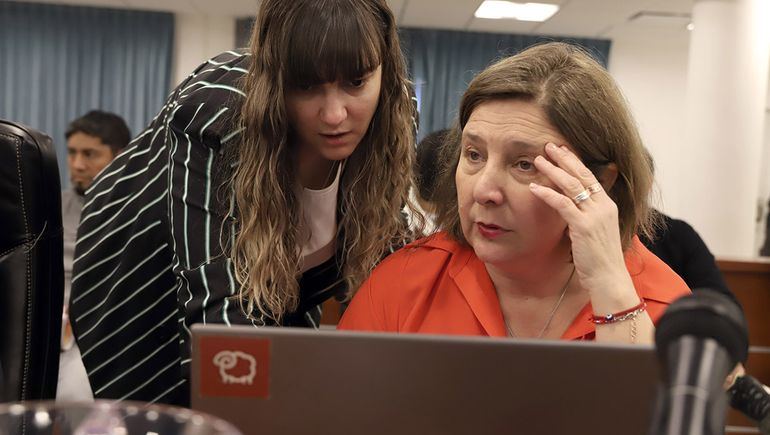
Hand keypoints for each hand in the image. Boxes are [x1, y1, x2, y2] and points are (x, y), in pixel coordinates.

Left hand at [529, 143, 631, 297]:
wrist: (609, 278)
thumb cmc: (599, 259)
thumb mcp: (595, 232)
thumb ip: (584, 217)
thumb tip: (569, 210)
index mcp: (607, 205)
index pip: (590, 177)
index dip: (575, 162)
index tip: (562, 151)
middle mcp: (603, 206)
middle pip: (582, 174)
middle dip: (564, 158)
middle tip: (549, 145)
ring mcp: (594, 215)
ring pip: (571, 185)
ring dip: (553, 170)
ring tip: (538, 160)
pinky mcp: (583, 226)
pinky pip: (562, 204)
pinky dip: (547, 194)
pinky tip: (533, 188)